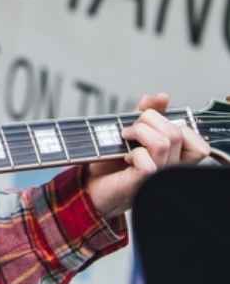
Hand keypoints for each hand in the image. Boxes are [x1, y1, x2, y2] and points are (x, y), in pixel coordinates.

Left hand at [84, 93, 209, 218]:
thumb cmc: (110, 161)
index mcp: (172, 154)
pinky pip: (149, 161)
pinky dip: (132, 153)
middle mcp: (171, 166)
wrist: (92, 185)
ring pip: (165, 141)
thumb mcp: (129, 130)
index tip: (146, 119)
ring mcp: (161, 176)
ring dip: (139, 132)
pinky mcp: (145, 182)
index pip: (192, 135)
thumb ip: (145, 113)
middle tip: (129, 129)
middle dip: (148, 120)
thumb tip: (160, 97)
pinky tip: (125, 158)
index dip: (171, 119)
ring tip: (125, 138)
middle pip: (176, 131)